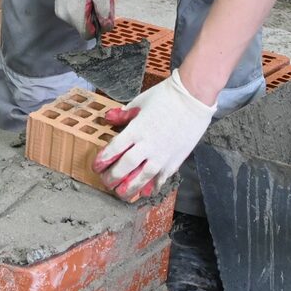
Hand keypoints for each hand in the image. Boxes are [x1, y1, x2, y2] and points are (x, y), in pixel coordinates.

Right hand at [52, 0, 113, 37]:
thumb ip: (104, 12)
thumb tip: (106, 27)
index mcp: (74, 14)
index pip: (87, 34)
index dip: (98, 28)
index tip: (103, 15)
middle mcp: (64, 16)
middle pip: (83, 27)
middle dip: (93, 17)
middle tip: (98, 1)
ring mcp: (60, 10)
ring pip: (78, 20)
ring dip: (87, 12)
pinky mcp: (59, 5)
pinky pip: (73, 13)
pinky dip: (81, 8)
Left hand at [94, 71, 215, 201]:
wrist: (193, 98)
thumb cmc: (166, 97)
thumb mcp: (140, 102)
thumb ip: (123, 114)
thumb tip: (108, 119)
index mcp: (136, 129)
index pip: (114, 150)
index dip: (103, 161)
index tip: (97, 166)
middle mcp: (147, 145)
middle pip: (125, 167)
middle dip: (113, 177)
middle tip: (106, 182)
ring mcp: (162, 154)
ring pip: (142, 177)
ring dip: (130, 188)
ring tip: (122, 193)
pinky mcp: (175, 159)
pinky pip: (162, 177)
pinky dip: (153, 186)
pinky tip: (147, 191)